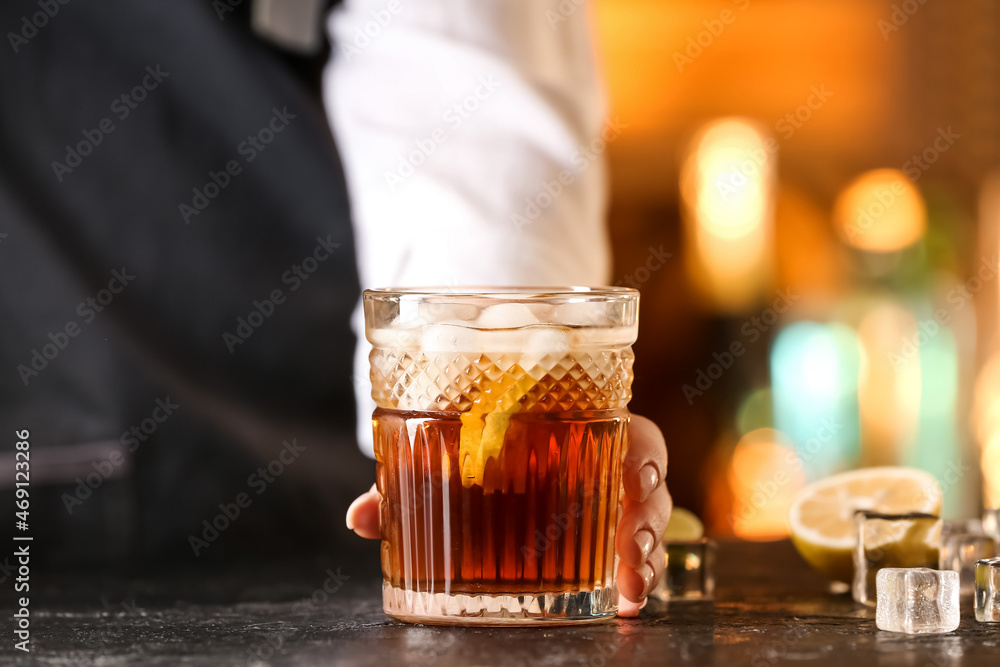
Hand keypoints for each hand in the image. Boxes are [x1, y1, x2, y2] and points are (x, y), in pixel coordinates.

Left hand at [345, 414, 670, 617]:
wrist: (476, 445)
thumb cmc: (469, 444)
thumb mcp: (440, 457)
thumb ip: (406, 482)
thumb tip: (360, 517)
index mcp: (577, 427)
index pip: (629, 432)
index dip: (642, 455)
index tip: (637, 477)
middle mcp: (602, 465)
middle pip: (648, 488)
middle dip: (647, 522)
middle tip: (632, 552)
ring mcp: (607, 505)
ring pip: (649, 526)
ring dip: (647, 557)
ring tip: (632, 589)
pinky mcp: (602, 538)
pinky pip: (630, 556)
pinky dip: (630, 580)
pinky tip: (622, 602)